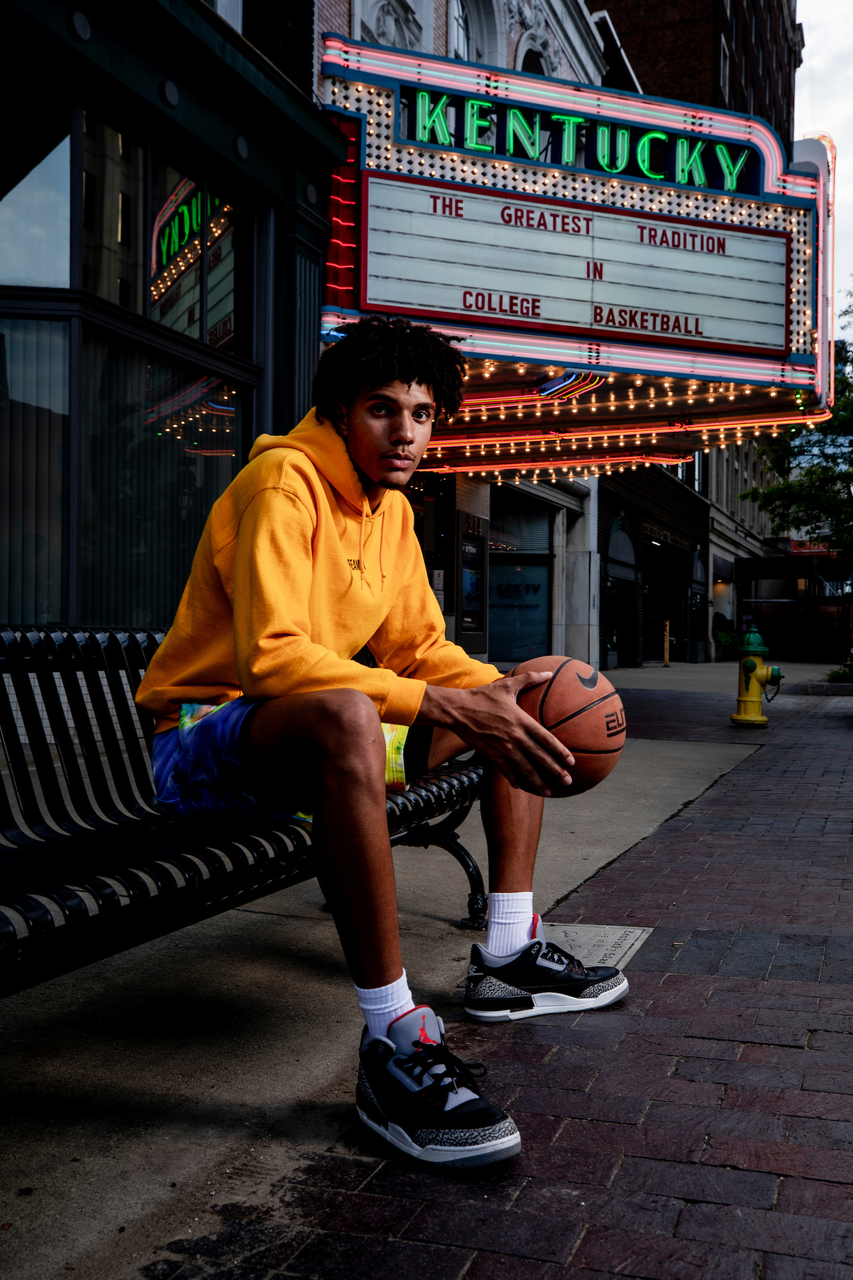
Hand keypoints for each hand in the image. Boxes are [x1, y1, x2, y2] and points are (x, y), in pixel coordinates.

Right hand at [417, 673, 573, 795]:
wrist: (457, 710)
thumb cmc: (482, 696)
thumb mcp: (507, 685)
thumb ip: (529, 678)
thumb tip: (548, 672)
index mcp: (522, 720)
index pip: (546, 738)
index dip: (560, 751)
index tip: (571, 761)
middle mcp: (515, 736)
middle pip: (539, 757)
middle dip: (555, 771)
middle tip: (568, 781)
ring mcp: (503, 748)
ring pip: (525, 768)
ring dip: (538, 781)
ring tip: (549, 791)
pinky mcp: (491, 754)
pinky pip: (506, 770)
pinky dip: (514, 779)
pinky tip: (521, 786)